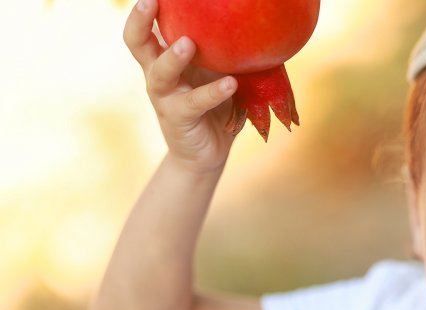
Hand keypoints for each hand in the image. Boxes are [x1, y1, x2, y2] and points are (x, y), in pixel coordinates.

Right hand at [124, 0, 240, 172]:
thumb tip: (263, 26)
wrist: (208, 152)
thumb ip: (227, 52)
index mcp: (164, 56)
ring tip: (188, 44)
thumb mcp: (219, 72)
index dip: (146, 9)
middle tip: (151, 1)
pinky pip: (194, 103)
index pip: (148, 26)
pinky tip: (231, 83)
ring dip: (173, 57)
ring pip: (160, 73)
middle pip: (136, 42)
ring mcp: (165, 96)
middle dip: (140, 20)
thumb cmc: (216, 105)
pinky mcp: (178, 118)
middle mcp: (158, 73)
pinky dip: (213, 92)